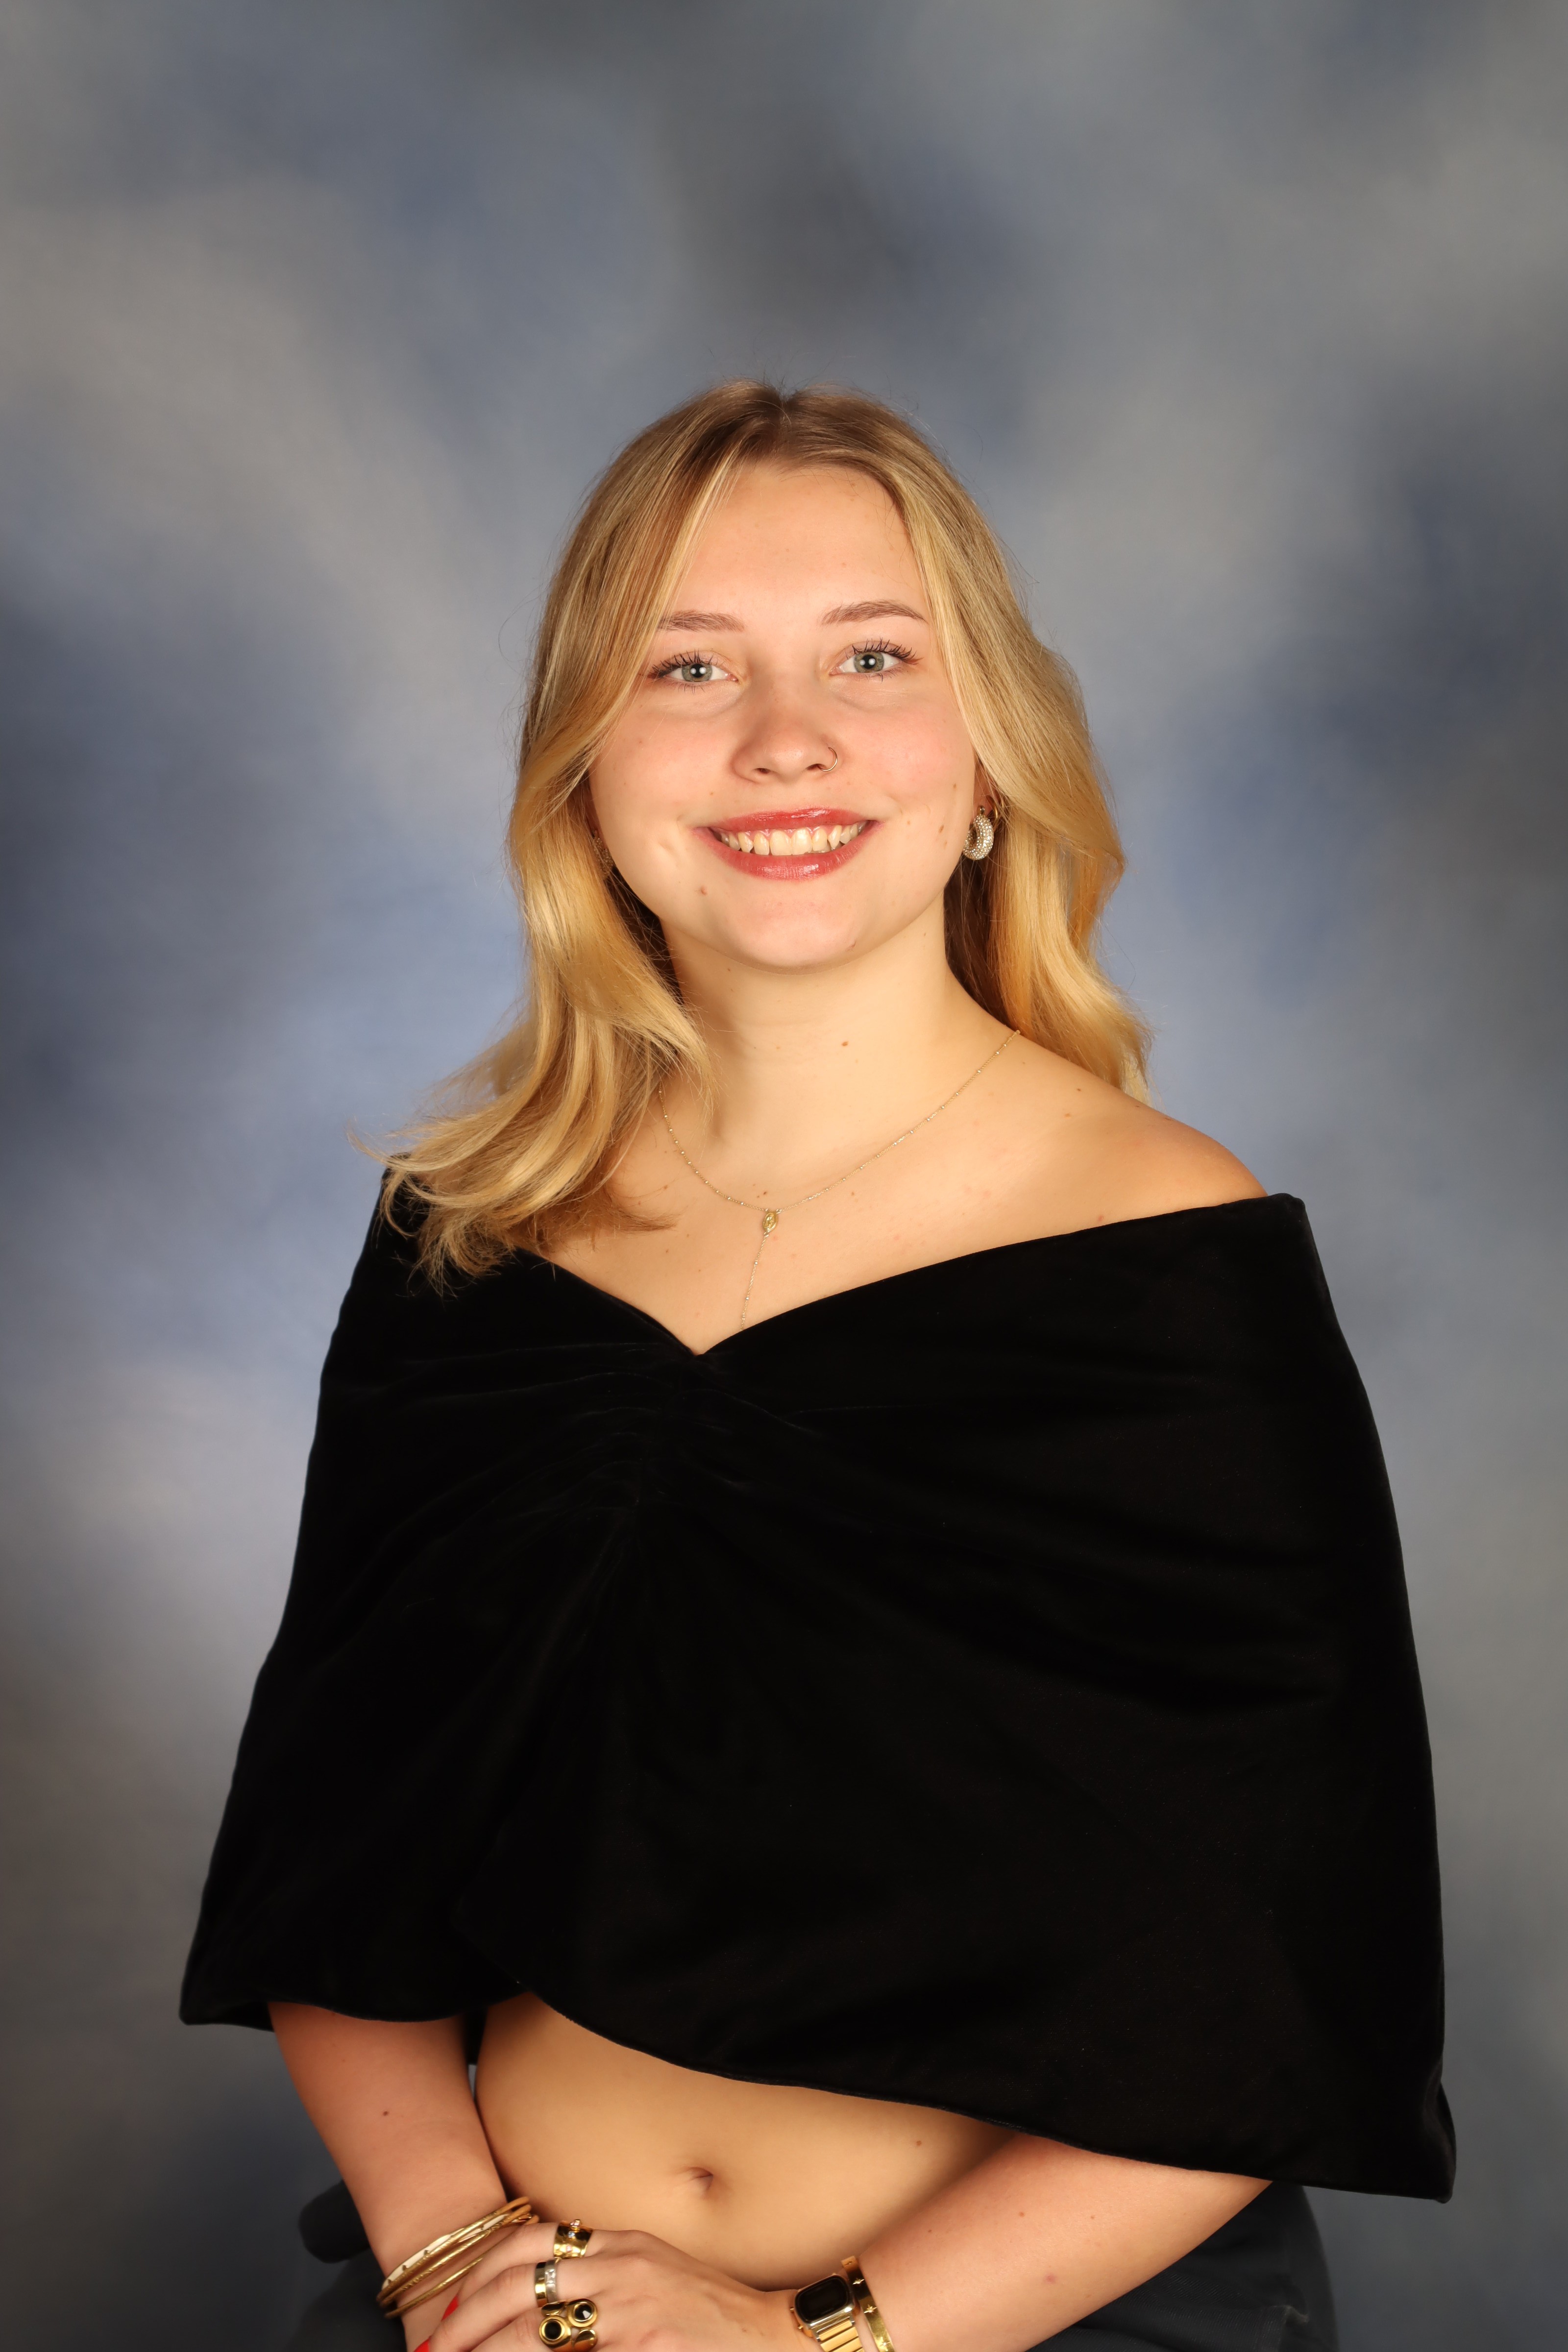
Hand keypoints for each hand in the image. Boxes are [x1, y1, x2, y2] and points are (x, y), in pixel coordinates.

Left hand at [427, 2223, 799, 2351]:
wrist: (775, 2336)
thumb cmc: (710, 2314)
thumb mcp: (653, 2273)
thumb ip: (602, 2275)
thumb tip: (539, 2304)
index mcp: (620, 2242)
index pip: (529, 2242)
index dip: (480, 2273)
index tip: (453, 2310)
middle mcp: (620, 2267)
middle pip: (518, 2286)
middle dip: (466, 2325)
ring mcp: (631, 2309)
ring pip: (534, 2331)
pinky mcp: (643, 2346)